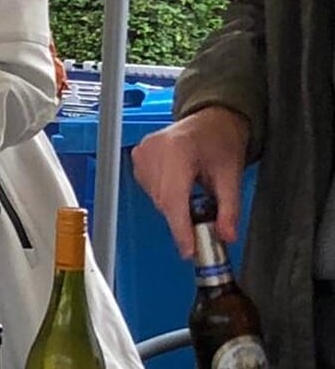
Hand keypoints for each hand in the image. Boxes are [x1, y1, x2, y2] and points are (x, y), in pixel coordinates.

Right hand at [133, 106, 249, 260]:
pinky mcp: (137, 158)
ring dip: (174, 208)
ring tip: (193, 197)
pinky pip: (149, 190)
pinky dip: (165, 196)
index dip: (180, 228)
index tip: (188, 250)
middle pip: (164, 201)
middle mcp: (153, 150)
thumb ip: (229, 207)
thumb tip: (226, 235)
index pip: (173, 197)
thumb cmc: (220, 138)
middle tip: (201, 232)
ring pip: (155, 198)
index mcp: (177, 149)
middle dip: (182, 221)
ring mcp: (141, 153)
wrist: (211, 118)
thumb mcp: (232, 173)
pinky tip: (180, 185)